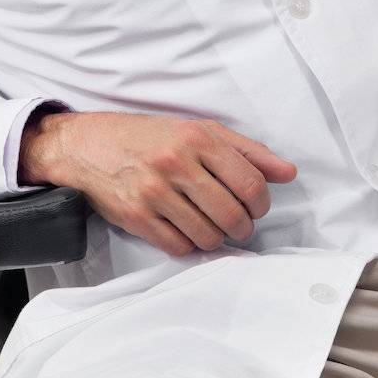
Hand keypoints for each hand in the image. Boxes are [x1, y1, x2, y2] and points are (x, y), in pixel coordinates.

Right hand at [26, 108, 298, 255]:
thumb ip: (247, 151)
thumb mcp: (200, 130)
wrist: (88, 145)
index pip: (250, 183)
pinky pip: (179, 247)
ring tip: (212, 226)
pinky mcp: (136, 217)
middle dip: (243, 226)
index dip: (262, 203)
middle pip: (232, 215)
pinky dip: (189, 244)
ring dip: (217, 238)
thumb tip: (288, 173)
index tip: (257, 207)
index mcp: (197, 138)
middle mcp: (176, 164)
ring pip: (208, 236)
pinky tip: (186, 230)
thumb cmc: (150, 137)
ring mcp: (154, 192)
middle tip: (238, 223)